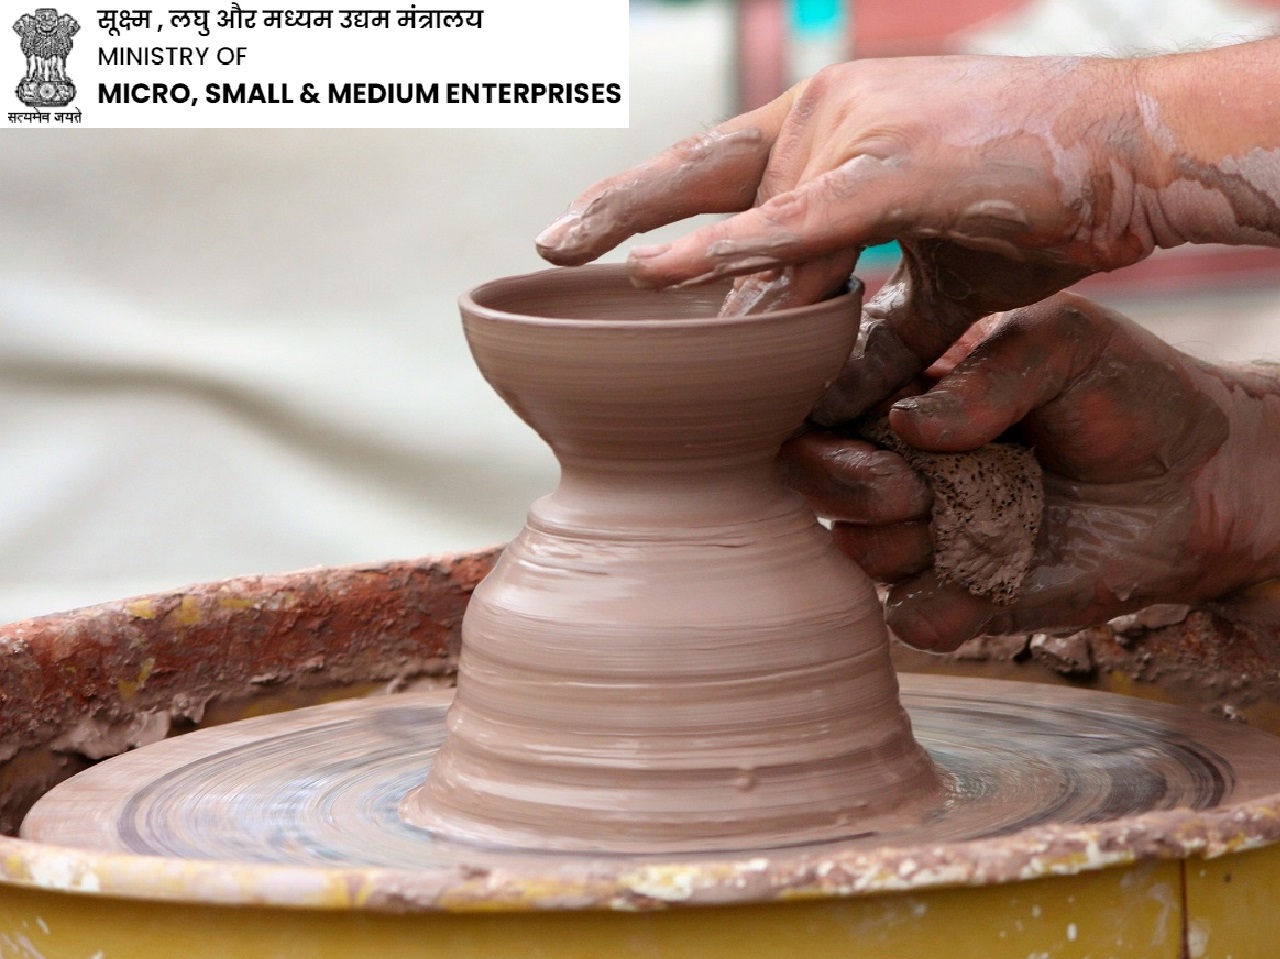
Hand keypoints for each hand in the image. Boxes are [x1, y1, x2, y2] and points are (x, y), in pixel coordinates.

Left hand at [537, 55, 1158, 409]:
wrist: (1134, 155)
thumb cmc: (1036, 206)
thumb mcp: (935, 280)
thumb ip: (871, 330)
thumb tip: (822, 395)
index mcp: (832, 131)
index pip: (720, 168)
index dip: (654, 202)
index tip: (591, 241)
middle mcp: (827, 115)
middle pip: (701, 174)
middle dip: (617, 212)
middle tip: (544, 248)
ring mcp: (857, 133)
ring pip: (753, 225)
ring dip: (680, 274)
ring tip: (577, 273)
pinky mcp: (896, 170)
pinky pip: (796, 224)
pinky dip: (724, 251)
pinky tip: (649, 276)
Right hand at [782, 293, 1279, 650]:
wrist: (1208, 481)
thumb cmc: (1132, 393)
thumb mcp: (1068, 345)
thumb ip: (989, 373)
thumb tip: (907, 425)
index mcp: (911, 385)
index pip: (823, 399)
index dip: (827, 414)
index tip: (879, 418)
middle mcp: (903, 459)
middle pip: (813, 480)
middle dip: (849, 485)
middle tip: (911, 486)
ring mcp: (929, 530)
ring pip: (856, 549)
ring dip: (901, 541)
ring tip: (978, 515)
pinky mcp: (965, 595)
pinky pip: (912, 619)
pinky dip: (942, 605)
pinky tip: (996, 572)